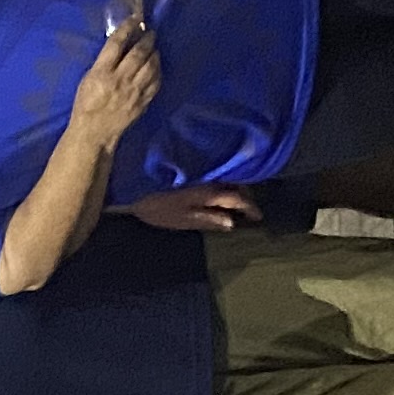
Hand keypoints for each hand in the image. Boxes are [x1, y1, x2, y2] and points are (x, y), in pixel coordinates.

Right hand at [72, 17, 159, 137]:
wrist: (94, 132)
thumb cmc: (86, 104)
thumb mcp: (87, 79)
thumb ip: (103, 63)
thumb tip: (119, 46)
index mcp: (101, 72)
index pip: (116, 44)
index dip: (127, 28)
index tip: (135, 19)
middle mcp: (119, 80)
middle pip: (138, 53)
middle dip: (147, 39)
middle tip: (150, 32)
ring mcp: (133, 91)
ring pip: (150, 66)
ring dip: (155, 53)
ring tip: (154, 48)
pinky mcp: (142, 102)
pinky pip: (156, 82)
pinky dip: (158, 71)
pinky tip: (157, 66)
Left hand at [142, 184, 262, 230]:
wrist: (134, 189)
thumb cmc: (158, 208)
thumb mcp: (184, 219)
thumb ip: (209, 219)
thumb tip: (232, 223)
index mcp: (209, 191)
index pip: (238, 198)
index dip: (251, 207)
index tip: (259, 217)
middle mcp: (209, 178)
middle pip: (236, 185)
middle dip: (246, 197)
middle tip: (250, 212)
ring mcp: (201, 172)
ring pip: (227, 179)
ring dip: (235, 190)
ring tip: (237, 205)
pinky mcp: (192, 171)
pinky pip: (216, 176)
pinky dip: (223, 186)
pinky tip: (220, 195)